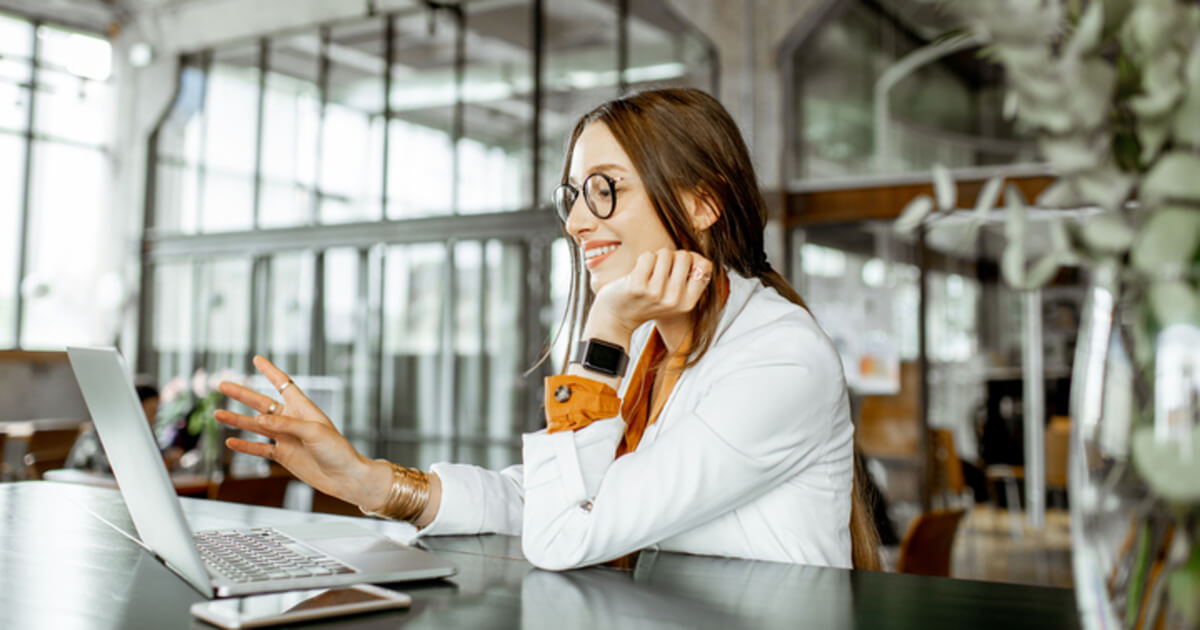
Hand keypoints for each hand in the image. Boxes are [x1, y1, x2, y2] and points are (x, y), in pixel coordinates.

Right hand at [215, 356, 388, 509]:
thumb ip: (286, 424)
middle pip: (262, 403)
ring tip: (218, 414)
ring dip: (238, 420)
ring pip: (256, 426)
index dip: (270, 371)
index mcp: (303, 408)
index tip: (256, 358)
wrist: (345, 477)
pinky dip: (245, 446)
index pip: (284, 384)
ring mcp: (287, 438)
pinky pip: (260, 449)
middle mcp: (292, 421)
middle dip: (242, 394)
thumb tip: (259, 419)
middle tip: (222, 384)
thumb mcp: (313, 432)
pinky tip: (231, 441)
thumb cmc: (337, 450)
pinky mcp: (284, 456)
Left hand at [590, 249, 712, 335]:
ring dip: (656, 258)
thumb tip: (696, 257)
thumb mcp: (675, 298)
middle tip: (660, 271)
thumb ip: (689, 279)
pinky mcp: (638, 286)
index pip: (705, 266)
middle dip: (672, 257)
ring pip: (665, 254)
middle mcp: (674, 300)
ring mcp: (655, 294)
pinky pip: (648, 256)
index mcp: (687, 303)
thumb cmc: (647, 301)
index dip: (692, 260)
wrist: (617, 317)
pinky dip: (642, 260)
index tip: (678, 268)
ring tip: (648, 273)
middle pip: (684, 256)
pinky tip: (637, 274)